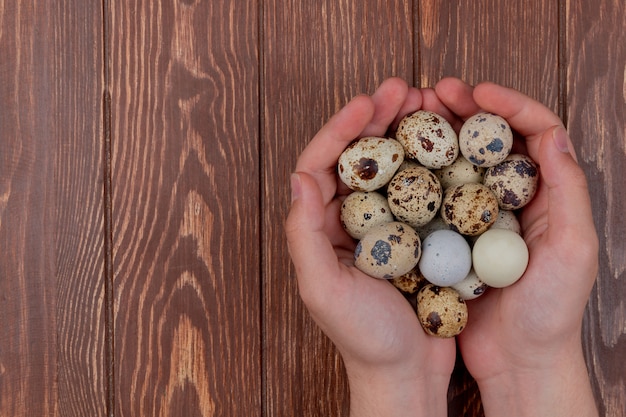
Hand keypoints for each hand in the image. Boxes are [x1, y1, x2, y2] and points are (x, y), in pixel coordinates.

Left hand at [285, 78, 455, 416]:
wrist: (406, 373)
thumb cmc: (363, 338)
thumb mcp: (323, 289)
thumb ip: (302, 233)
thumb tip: (298, 176)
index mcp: (318, 228)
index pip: (320, 163)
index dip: (340, 128)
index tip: (367, 102)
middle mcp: (346, 221)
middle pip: (357, 156)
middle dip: (376, 119)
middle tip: (403, 89)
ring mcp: (381, 225)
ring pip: (390, 167)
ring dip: (406, 133)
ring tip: (428, 105)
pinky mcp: (412, 235)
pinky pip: (420, 190)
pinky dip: (432, 164)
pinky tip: (450, 146)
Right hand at [433, 78, 598, 415]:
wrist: (518, 361)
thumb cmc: (552, 313)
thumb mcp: (574, 251)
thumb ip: (569, 192)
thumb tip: (554, 134)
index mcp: (548, 195)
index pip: (535, 132)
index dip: (507, 104)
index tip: (476, 92)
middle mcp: (513, 199)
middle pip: (491, 140)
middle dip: (465, 110)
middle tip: (435, 92)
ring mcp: (480, 217)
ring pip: (459, 163)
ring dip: (439, 136)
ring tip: (413, 117)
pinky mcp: (454, 236)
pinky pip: (436, 197)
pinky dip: (421, 176)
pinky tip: (401, 165)